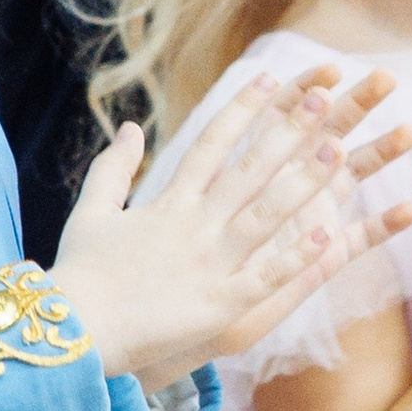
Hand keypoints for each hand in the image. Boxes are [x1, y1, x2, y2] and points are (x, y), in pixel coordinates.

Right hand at [51, 67, 411, 389]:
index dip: (243, 109)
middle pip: (249, 170)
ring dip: (303, 182)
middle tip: (322, 97)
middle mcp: (193, 226)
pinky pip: (266, 278)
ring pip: (266, 216)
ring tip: (337, 150)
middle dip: (287, 131)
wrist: (74, 332)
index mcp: (166, 203)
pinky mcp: (219, 307)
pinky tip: (329, 235)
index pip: (211, 143)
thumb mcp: (90, 213)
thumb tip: (131, 127)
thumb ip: (112, 168)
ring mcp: (209, 265)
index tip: (271, 78)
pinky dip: (296, 257)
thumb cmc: (80, 274)